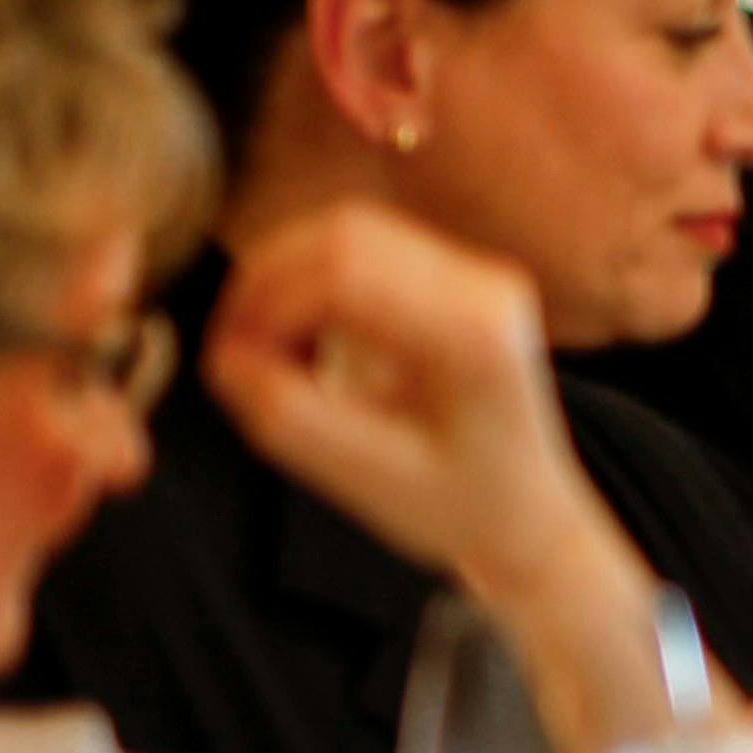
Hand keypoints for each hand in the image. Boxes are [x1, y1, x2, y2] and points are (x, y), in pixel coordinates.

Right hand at [199, 204, 623, 612]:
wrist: (528, 520)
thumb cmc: (457, 510)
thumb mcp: (364, 481)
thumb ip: (289, 417)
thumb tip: (225, 355)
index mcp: (475, 333)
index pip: (343, 273)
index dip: (265, 305)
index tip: (226, 361)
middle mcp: (486, 286)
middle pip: (343, 234)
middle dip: (269, 284)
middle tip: (233, 354)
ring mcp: (477, 275)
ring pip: (350, 233)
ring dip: (289, 281)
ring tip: (272, 357)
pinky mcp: (457, 280)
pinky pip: (367, 252)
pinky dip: (317, 287)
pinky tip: (309, 348)